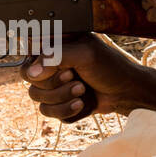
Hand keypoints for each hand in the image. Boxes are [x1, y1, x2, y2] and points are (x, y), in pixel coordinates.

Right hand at [20, 33, 155, 120]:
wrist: (127, 92)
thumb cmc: (110, 67)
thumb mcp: (85, 54)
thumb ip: (55, 57)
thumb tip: (32, 73)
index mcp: (54, 44)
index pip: (28, 52)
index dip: (39, 63)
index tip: (62, 66)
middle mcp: (49, 63)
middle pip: (30, 79)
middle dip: (54, 83)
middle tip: (75, 77)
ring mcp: (53, 84)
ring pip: (38, 98)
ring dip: (62, 98)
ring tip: (82, 92)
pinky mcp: (58, 102)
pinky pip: (49, 112)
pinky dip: (67, 111)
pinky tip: (84, 104)